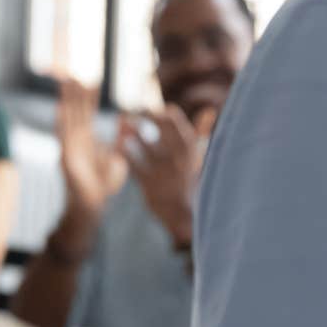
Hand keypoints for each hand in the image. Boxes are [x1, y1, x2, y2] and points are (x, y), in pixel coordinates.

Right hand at [54, 77, 126, 215]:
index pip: (87, 113)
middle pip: (74, 111)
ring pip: (67, 118)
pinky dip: (60, 122)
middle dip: (74, 93)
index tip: (91, 80)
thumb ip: (121, 142)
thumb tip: (127, 125)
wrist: (92, 204)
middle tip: (73, 73)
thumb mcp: (117, 159)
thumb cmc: (103, 184)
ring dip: (65, 101)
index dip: (88, 98)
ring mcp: (69, 147)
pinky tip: (60, 108)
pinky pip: (63, 137)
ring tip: (65, 83)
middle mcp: (76, 139)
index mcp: (87, 139)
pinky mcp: (65, 157)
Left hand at [120, 105, 215, 250]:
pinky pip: (133, 164)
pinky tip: (117, 145)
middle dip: (143, 115)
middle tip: (133, 113)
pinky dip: (124, 152)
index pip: (174, 120)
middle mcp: (178, 157)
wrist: (185, 216)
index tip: (153, 110)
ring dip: (130, 130)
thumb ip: (202, 132)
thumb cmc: (192, 182)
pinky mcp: (149, 185)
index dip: (160, 112)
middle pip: (158, 126)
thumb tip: (209, 110)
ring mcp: (164, 172)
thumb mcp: (200, 157)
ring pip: (143, 143)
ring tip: (123, 123)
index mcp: (191, 149)